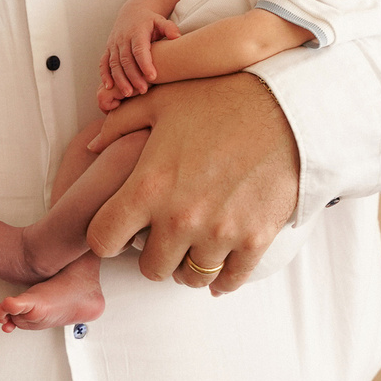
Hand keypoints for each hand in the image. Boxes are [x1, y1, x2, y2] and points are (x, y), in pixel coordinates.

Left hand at [80, 74, 299, 295]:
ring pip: (190, 278)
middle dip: (151, 255)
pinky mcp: (254, 241)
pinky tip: (220, 266)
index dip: (105, 237)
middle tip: (161, 237)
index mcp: (149, 187)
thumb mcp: (163, 101)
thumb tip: (93, 144)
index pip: (103, 240)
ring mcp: (219, 234)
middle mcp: (180, 218)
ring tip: (192, 246)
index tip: (119, 230)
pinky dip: (222, 278)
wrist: (287, 108)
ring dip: (187, 265)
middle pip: (150, 269)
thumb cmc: (222, 100)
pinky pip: (229, 280)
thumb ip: (120, 123)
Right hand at [102, 10, 180, 103]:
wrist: (133, 12)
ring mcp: (114, 44)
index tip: (153, 76)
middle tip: (143, 90)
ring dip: (120, 79)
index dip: (145, 63)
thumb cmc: (150, 20)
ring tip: (128, 93)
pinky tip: (109, 87)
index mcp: (137, 32)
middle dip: (134, 76)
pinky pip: (104, 63)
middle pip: (126, 60)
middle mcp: (123, 39)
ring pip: (114, 64)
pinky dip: (105, 75)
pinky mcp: (108, 49)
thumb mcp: (160, 20)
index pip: (139, 49)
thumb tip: (177, 36)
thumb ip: (169, 28)